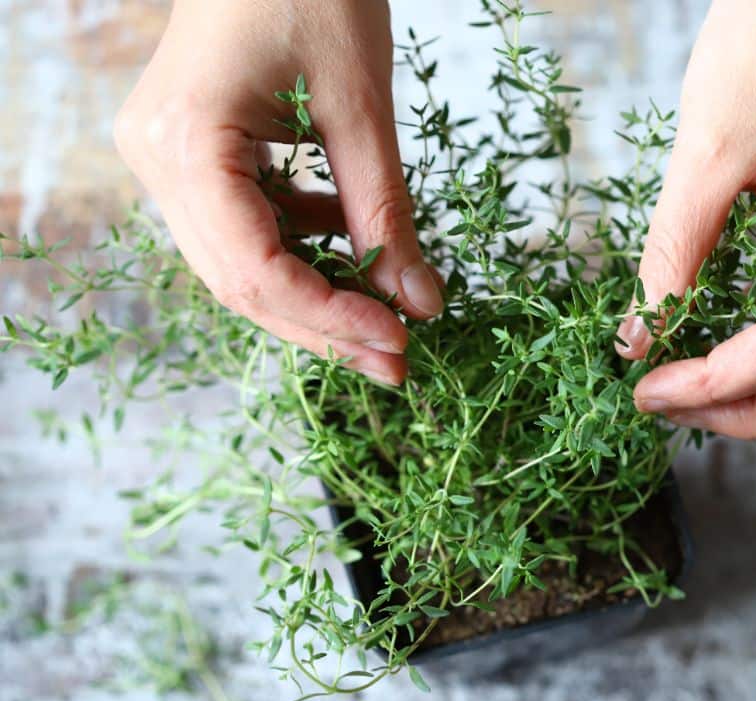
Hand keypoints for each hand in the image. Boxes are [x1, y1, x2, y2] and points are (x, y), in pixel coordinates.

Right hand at [114, 0, 442, 384]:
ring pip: (242, 263)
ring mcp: (165, 157)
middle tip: (398, 362)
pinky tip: (356, 252)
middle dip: (325, 326)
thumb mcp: (362, 106)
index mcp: (185, 144)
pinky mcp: (190, 153)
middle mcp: (156, 160)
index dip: (330, 319)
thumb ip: (387, 212)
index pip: (254, 270)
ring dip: (318, 296)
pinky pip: (246, 226)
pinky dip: (304, 248)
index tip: (399, 343)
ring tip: (389, 321)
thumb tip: (420, 304)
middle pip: (241, 281)